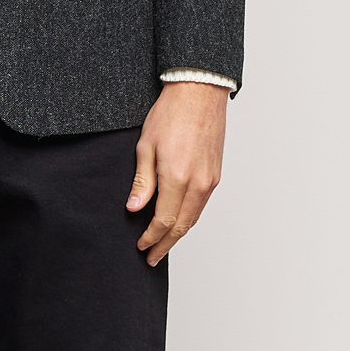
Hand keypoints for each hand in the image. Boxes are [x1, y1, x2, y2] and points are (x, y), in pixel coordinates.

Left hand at [126, 81, 228, 265]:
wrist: (198, 93)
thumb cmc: (170, 114)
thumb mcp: (146, 145)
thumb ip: (142, 181)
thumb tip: (134, 208)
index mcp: (177, 178)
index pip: (164, 221)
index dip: (151, 237)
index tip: (141, 246)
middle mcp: (198, 184)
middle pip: (181, 227)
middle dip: (165, 245)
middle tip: (151, 257)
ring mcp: (210, 180)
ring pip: (194, 218)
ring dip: (178, 234)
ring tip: (163, 244)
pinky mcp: (216, 175)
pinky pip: (202, 205)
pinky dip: (189, 218)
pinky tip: (178, 221)